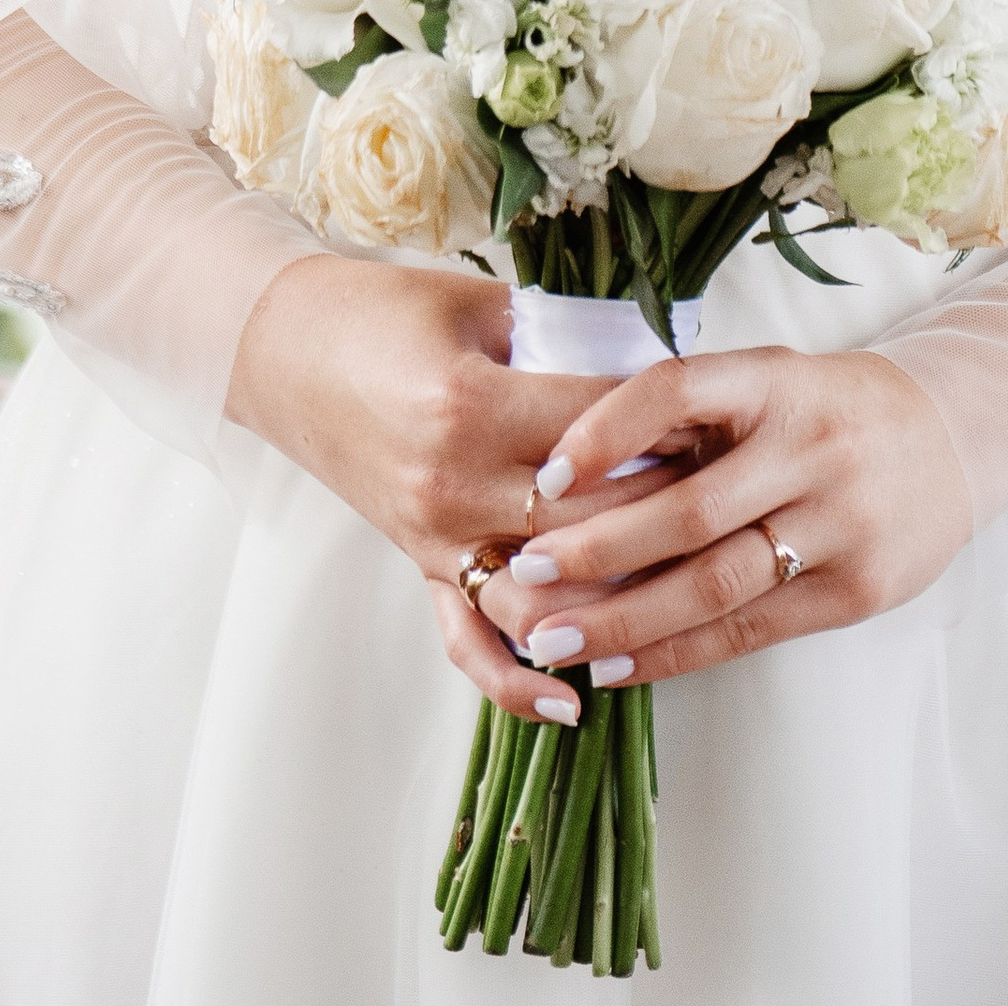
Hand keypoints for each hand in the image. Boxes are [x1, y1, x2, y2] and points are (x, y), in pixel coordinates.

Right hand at [226, 256, 689, 727]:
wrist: (283, 350)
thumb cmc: (380, 311)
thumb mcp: (475, 304)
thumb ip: (557, 339)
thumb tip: (646, 369)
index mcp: (473, 406)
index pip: (598, 430)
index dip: (665, 423)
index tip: (717, 421)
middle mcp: (455, 485)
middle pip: (588, 522)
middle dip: (665, 514)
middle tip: (724, 501)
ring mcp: (436, 536)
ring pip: (543, 598)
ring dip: (612, 605)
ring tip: (677, 594)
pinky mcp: (420, 564)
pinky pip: (468, 642)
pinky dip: (517, 684)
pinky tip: (573, 703)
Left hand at [470, 343, 973, 690]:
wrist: (954, 435)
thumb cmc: (828, 407)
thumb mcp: (768, 379)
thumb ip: (690, 415)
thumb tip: (569, 468)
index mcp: (775, 379)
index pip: (677, 389)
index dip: (606, 431)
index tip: (544, 474)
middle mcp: (809, 447)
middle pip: (690, 508)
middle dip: (598, 549)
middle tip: (522, 575)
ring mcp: (839, 524)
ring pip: (715, 584)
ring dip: (625, 619)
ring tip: (551, 641)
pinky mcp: (855, 591)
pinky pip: (750, 630)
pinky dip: (677, 652)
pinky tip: (619, 666)